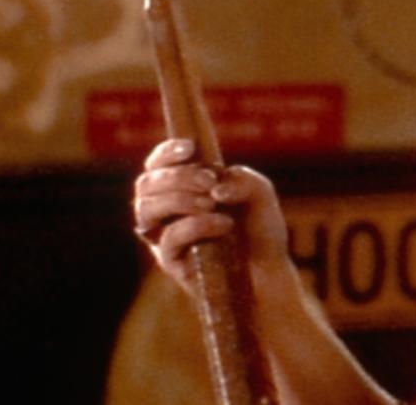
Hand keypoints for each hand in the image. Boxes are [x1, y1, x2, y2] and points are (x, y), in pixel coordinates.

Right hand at [132, 138, 289, 291]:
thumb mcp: (259, 192)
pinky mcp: (170, 260)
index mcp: (182, 187)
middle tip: (209, 181)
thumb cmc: (259, 227)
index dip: (167, 152)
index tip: (191, 148)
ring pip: (147, 208)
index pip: (157, 165)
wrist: (269, 268)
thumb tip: (216, 189)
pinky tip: (224, 224)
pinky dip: (196, 224)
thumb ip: (241, 179)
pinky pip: (169, 237)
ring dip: (180, 198)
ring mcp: (164, 235)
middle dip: (177, 176)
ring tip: (212, 202)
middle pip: (146, 183)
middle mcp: (166, 210)